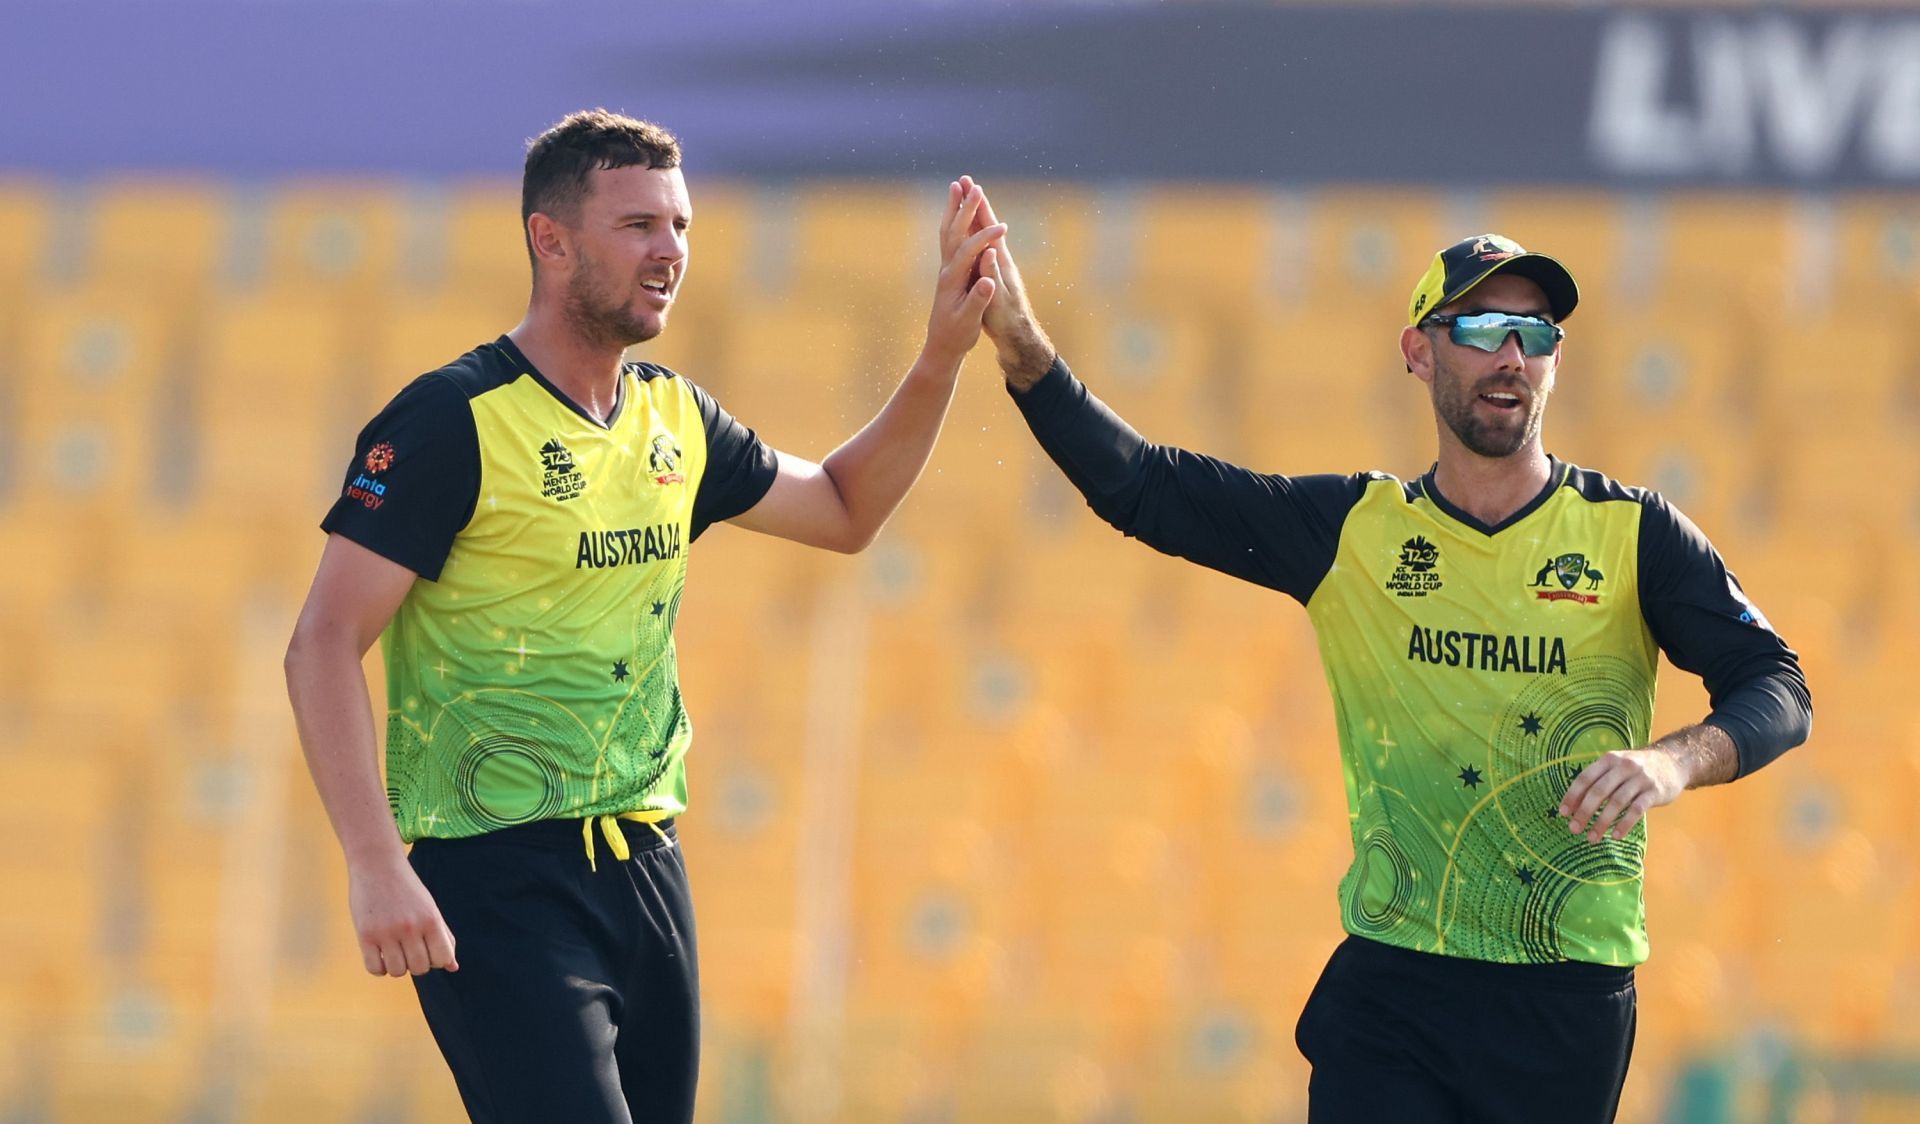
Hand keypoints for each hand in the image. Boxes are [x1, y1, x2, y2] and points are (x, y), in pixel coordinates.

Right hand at [348, 855, 458, 976]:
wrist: (377, 864)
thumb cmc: (407, 889)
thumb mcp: (430, 908)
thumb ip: (444, 937)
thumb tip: (453, 967)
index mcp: (431, 919)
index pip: (442, 959)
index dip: (436, 961)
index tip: (427, 951)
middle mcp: (411, 927)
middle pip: (420, 968)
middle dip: (416, 964)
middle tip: (409, 950)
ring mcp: (387, 932)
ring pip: (398, 971)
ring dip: (397, 967)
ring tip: (394, 951)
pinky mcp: (365, 935)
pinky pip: (374, 968)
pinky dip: (378, 968)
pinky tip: (379, 954)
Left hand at [922, 179, 1002, 366]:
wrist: (941, 346)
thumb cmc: (957, 335)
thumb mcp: (969, 321)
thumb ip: (978, 300)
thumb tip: (988, 281)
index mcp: (953, 280)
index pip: (968, 251)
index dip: (985, 238)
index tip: (1003, 228)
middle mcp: (946, 270)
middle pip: (954, 233)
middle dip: (965, 209)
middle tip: (974, 186)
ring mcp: (946, 269)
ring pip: (948, 231)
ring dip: (954, 208)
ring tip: (956, 186)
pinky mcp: (949, 271)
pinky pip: (950, 238)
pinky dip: (953, 220)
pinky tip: (956, 211)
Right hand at [958, 176, 1054, 387]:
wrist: (1017, 336)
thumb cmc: (1006, 321)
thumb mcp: (997, 302)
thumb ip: (992, 278)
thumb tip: (989, 253)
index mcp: (999, 263)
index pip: (988, 229)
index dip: (979, 208)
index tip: (971, 186)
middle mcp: (999, 259)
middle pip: (985, 224)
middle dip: (975, 202)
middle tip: (965, 180)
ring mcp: (995, 265)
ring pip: (980, 232)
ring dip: (972, 213)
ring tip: (964, 196)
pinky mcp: (991, 273)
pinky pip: (977, 245)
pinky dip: (970, 231)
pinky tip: (966, 228)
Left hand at [1557, 748, 1688, 842]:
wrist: (1673, 762)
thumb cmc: (1636, 769)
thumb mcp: (1616, 766)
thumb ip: (1598, 779)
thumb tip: (1573, 804)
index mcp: (1609, 759)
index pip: (1585, 778)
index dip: (1572, 796)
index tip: (1563, 813)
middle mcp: (1624, 766)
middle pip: (1599, 791)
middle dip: (1584, 812)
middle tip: (1574, 829)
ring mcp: (1641, 779)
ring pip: (1617, 802)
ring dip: (1602, 822)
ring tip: (1592, 838)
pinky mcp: (1655, 792)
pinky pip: (1637, 810)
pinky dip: (1624, 824)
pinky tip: (1615, 836)